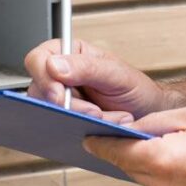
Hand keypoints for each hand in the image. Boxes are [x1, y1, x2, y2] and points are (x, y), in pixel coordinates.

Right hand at [24, 38, 168, 122]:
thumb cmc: (134, 88)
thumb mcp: (115, 73)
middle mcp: (60, 75)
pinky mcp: (64, 121)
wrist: (148, 114)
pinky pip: (58, 128)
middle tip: (94, 112)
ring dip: (78, 119)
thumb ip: (86, 67)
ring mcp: (61, 100)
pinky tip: (96, 129)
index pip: (37, 60)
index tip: (60, 96)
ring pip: (49, 112)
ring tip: (106, 118)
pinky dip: (78, 131)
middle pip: (39, 90)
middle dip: (68, 106)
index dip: (44, 78)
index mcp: (69, 53)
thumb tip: (54, 65)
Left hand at [84, 104, 185, 185]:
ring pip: (155, 183)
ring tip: (184, 149)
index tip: (89, 139)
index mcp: (166, 160)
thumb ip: (156, 122)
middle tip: (135, 136)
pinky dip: (177, 180)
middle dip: (133, 153)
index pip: (119, 153)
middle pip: (134, 170)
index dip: (101, 144)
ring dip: (159, 167)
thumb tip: (132, 128)